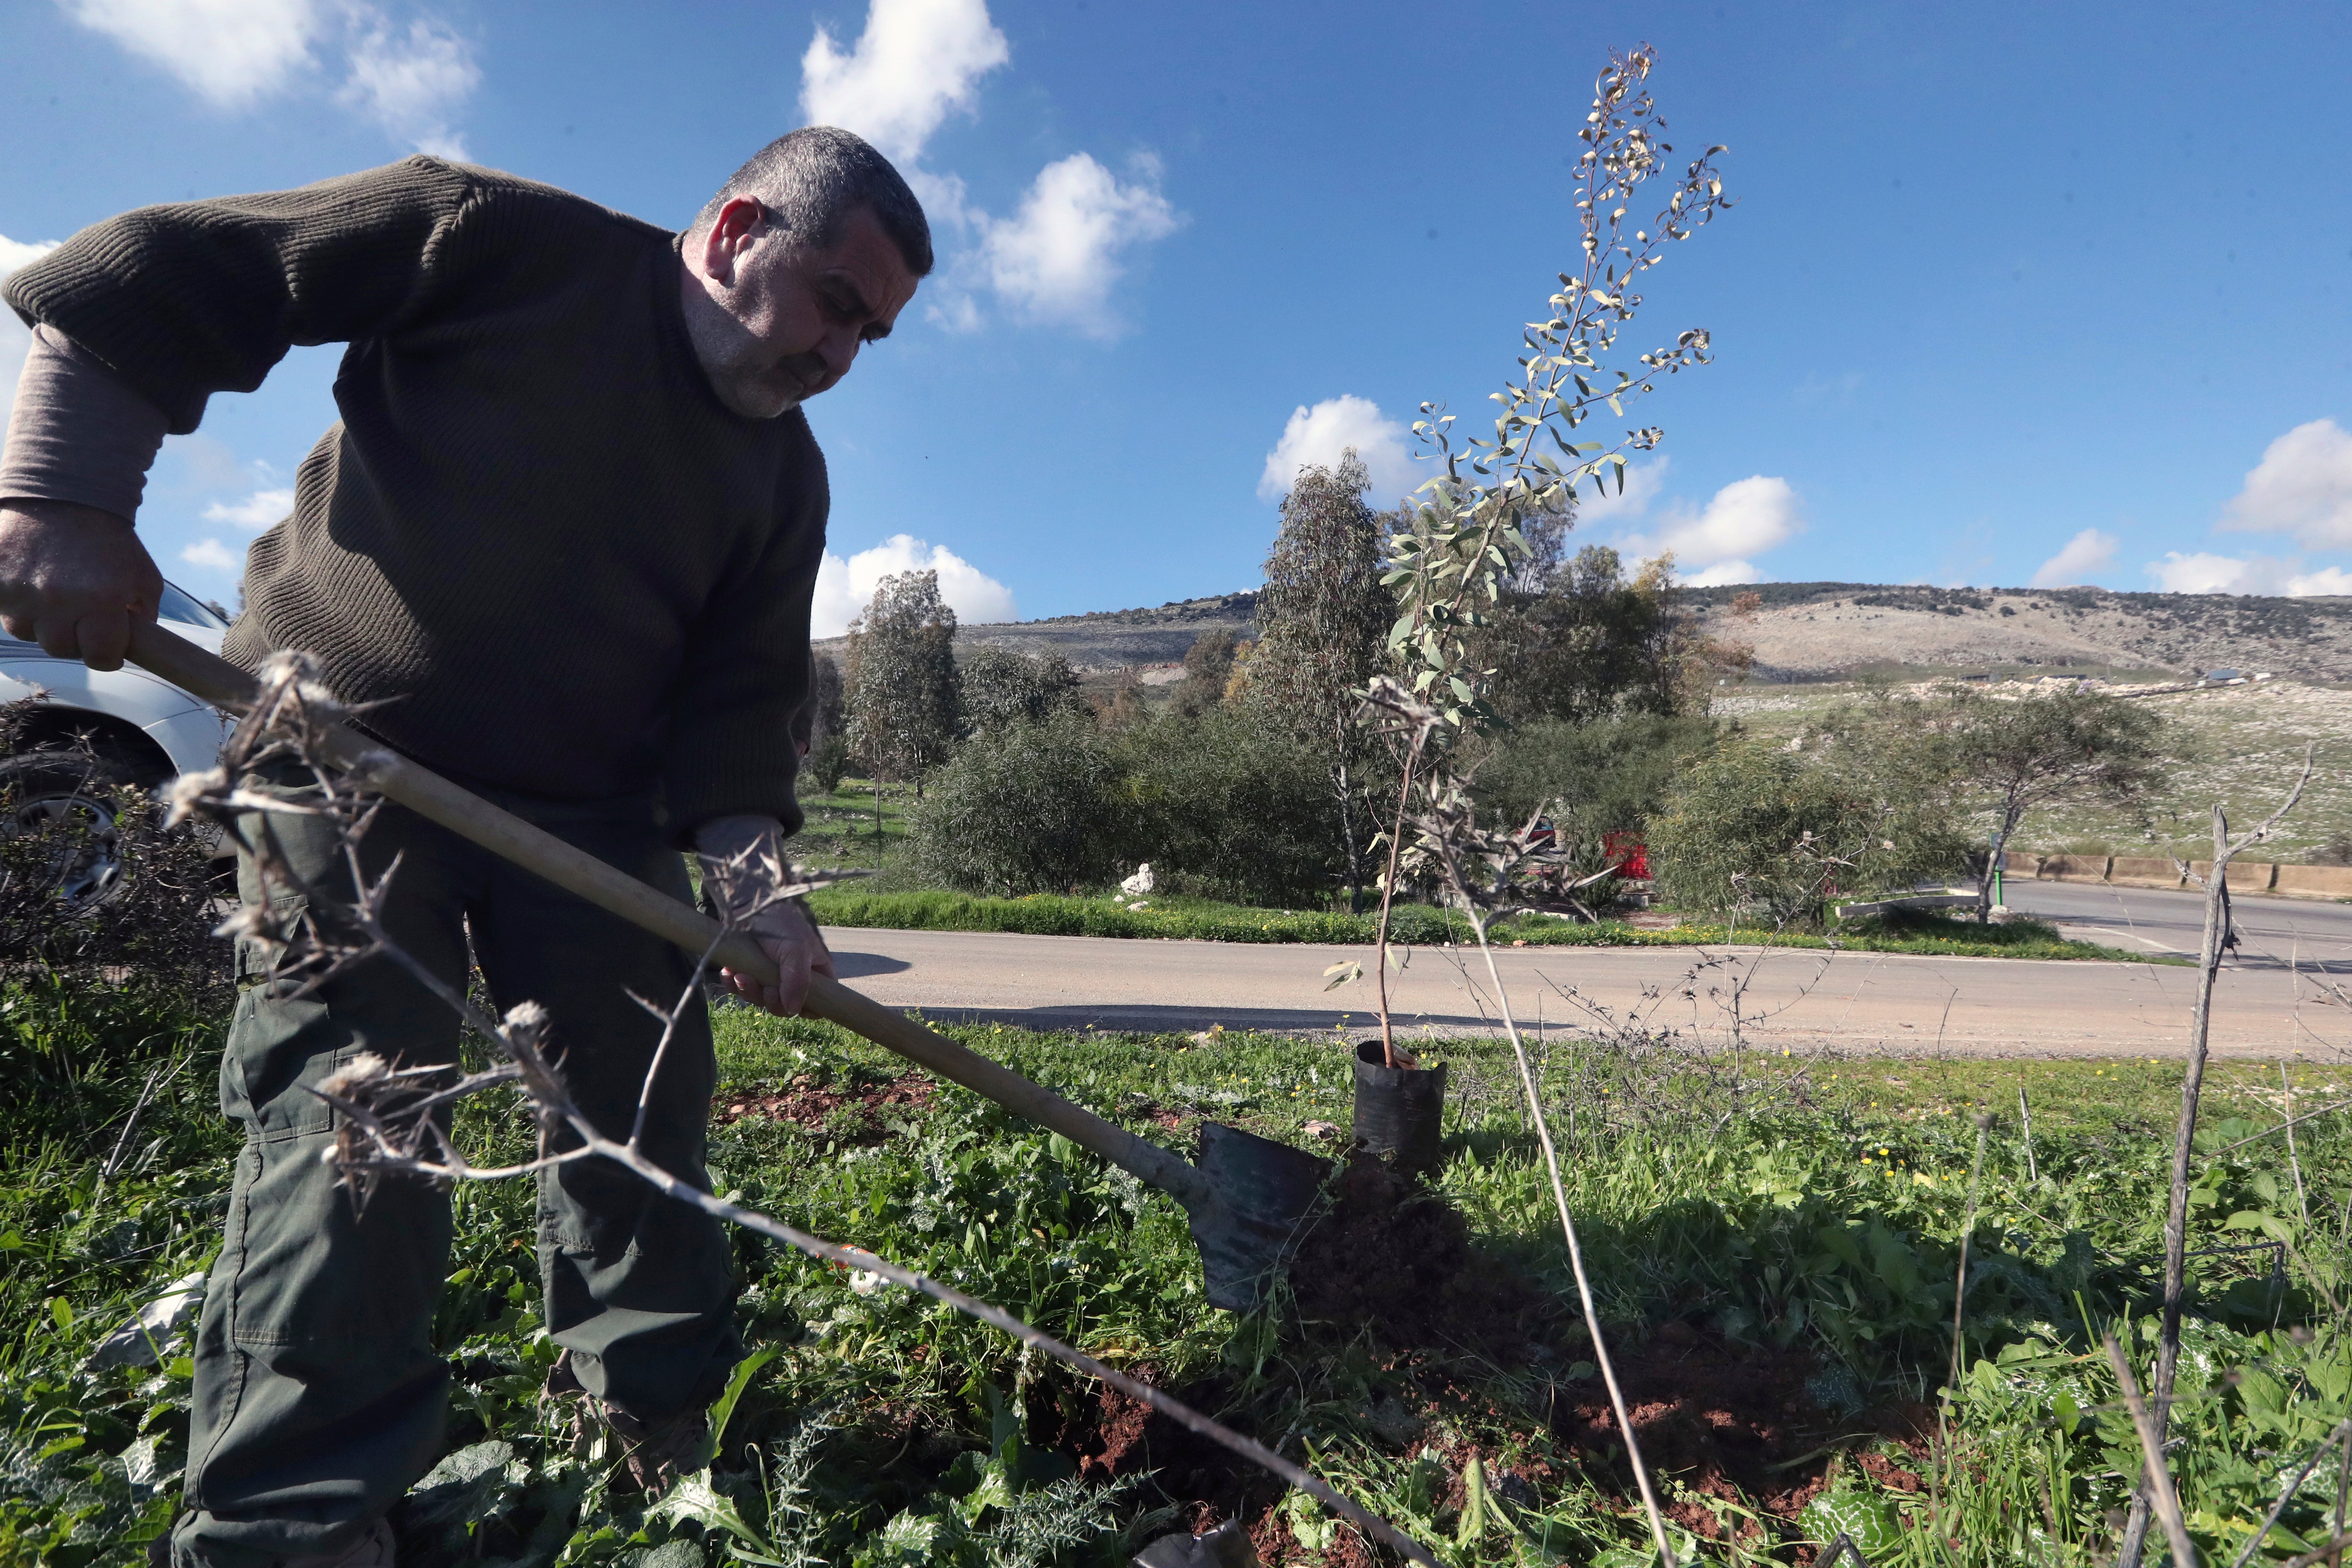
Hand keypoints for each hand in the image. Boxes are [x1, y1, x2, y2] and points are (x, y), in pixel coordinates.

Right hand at [0, 499, 163, 669]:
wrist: (67, 492)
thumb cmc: (109, 538)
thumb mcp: (144, 576)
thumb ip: (143, 615)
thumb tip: (134, 643)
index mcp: (102, 601)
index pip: (99, 658)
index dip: (105, 656)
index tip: (106, 647)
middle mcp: (59, 600)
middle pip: (60, 648)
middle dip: (72, 636)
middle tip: (79, 614)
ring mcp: (21, 589)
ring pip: (25, 630)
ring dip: (39, 619)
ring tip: (52, 589)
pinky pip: (1, 606)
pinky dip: (13, 599)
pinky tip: (27, 582)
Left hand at [718, 896, 835, 1016]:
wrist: (746, 901)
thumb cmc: (779, 921)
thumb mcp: (796, 949)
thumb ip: (798, 982)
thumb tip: (793, 1011)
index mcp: (815, 969)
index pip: (818, 1001)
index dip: (805, 1008)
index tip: (790, 1002)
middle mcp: (794, 974)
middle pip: (785, 1005)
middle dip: (770, 999)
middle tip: (761, 986)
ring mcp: (769, 974)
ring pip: (761, 999)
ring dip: (749, 990)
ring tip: (741, 975)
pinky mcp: (748, 970)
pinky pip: (741, 989)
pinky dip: (733, 984)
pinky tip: (729, 972)